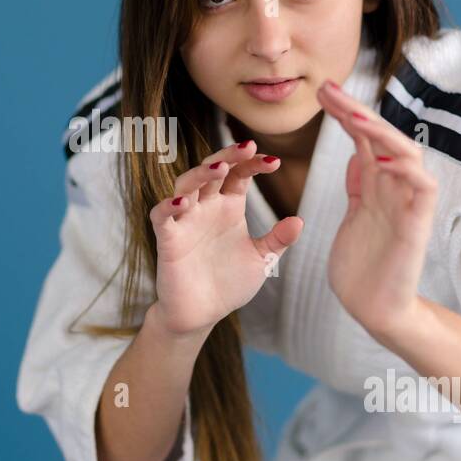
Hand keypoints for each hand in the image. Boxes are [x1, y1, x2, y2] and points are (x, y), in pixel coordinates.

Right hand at [149, 139, 304, 340]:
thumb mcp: (260, 260)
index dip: (253, 164)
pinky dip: (167, 206)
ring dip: (200, 174)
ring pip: (186, 185)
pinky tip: (181, 202)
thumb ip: (277, 240)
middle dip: (228, 156)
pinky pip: (162, 216)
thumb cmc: (229, 283)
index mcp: (229, 207)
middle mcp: (206, 208)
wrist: (203, 314)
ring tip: (219, 168)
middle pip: (212, 171)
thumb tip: (299, 220)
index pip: (239, 175)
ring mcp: (185, 221)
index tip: (274, 162)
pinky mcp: (168, 239)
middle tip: (246, 146)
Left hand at [317, 79, 437, 340]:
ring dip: (379, 132)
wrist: (375, 311)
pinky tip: (381, 156)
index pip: (363, 140)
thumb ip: (359, 187)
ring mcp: (408, 205)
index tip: (321, 92)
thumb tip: (358, 156)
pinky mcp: (417, 226)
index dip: (345, 114)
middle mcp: (395, 189)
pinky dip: (406, 169)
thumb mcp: (353, 218)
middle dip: (356, 111)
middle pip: (382, 138)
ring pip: (405, 153)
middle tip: (327, 89)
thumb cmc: (362, 270)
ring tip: (351, 116)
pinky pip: (423, 188)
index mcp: (376, 187)